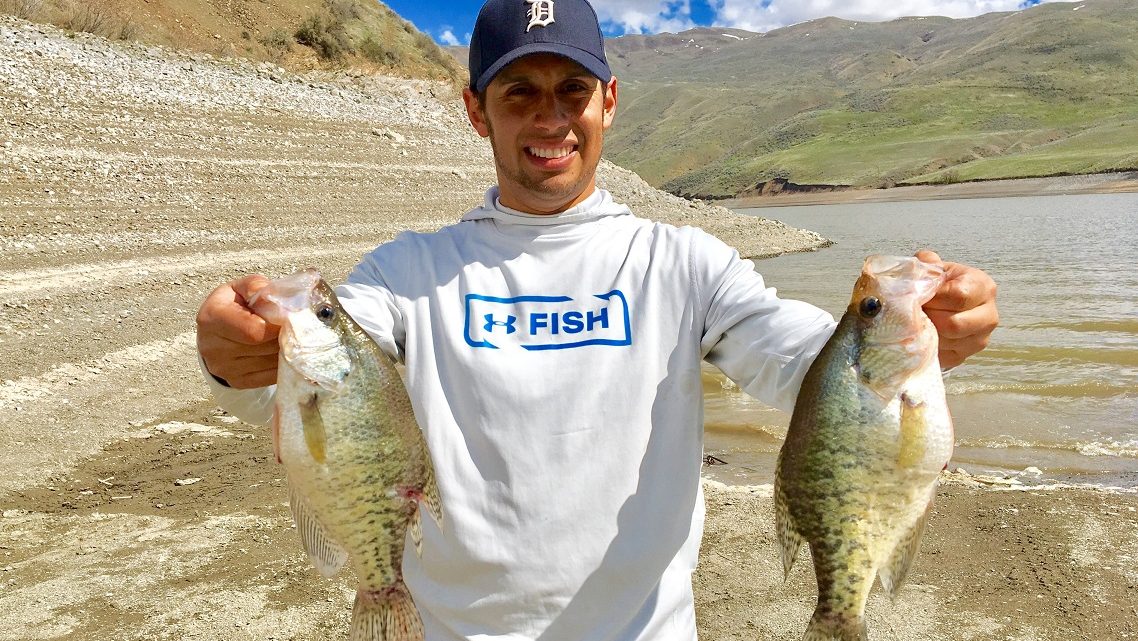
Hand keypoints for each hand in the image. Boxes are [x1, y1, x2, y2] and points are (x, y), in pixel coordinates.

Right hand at [195, 275, 279, 388]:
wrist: (217, 333)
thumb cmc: (233, 306)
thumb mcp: (241, 288)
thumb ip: (256, 286)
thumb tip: (272, 298)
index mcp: (212, 318)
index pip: (254, 330)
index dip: (278, 324)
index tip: (290, 316)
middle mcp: (214, 347)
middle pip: (265, 347)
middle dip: (285, 335)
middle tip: (294, 326)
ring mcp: (224, 369)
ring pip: (271, 362)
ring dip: (286, 350)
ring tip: (287, 337)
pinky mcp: (237, 382)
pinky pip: (271, 376)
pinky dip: (282, 364)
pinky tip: (281, 351)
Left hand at [916, 250, 998, 368]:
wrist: (947, 306)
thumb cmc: (941, 285)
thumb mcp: (937, 269)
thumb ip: (929, 263)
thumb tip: (924, 260)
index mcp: (983, 287)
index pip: (958, 296)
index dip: (933, 297)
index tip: (919, 296)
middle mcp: (989, 315)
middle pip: (954, 324)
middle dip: (928, 317)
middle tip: (914, 311)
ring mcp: (980, 339)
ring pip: (947, 341)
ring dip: (926, 332)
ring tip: (917, 321)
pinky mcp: (965, 356)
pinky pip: (942, 355)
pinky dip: (928, 345)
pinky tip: (923, 334)